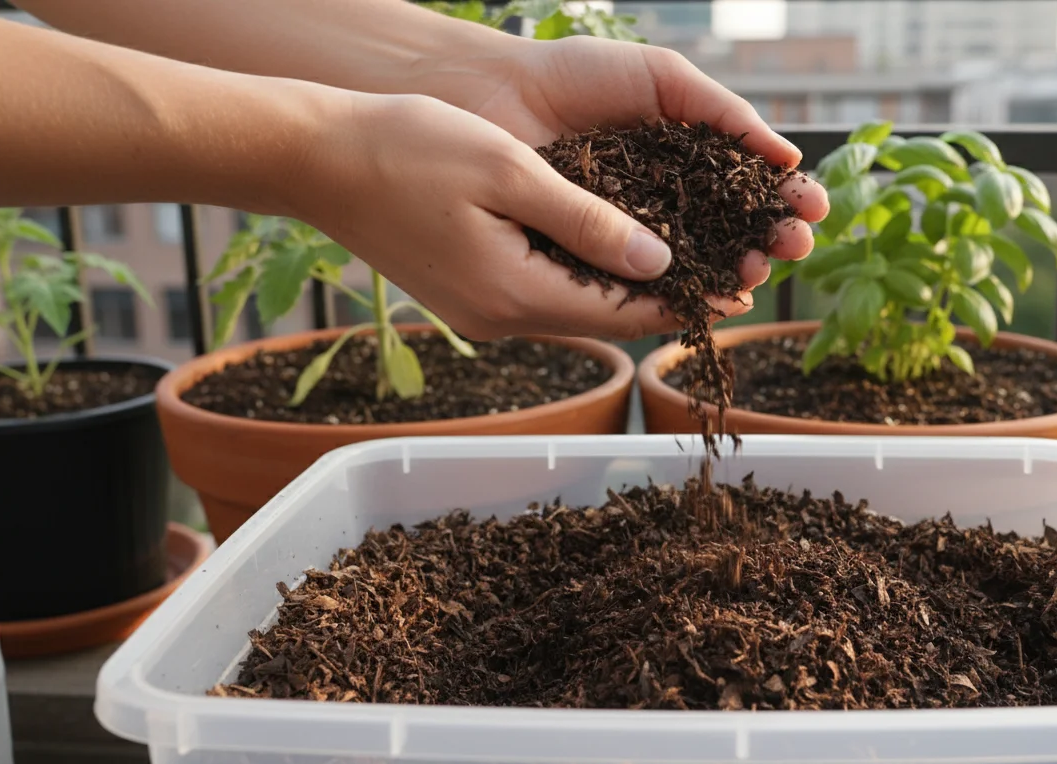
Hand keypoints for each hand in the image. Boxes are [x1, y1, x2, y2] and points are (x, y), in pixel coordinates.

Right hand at [299, 92, 790, 341]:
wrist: (316, 159)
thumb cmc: (407, 149)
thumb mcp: (510, 172)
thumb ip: (589, 221)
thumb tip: (660, 260)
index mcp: (514, 294)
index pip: (624, 311)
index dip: (687, 300)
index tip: (740, 287)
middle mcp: (500, 318)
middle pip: (608, 319)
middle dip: (672, 299)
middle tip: (733, 276)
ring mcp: (480, 311)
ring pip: (580, 309)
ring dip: (634, 290)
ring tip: (694, 263)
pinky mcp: (467, 294)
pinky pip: (547, 295)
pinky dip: (591, 278)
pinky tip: (619, 254)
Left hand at [441, 35, 828, 296]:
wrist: (494, 91)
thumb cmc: (576, 76)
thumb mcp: (663, 81)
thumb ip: (724, 113)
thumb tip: (789, 157)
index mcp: (686, 164)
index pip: (747, 191)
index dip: (782, 203)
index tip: (813, 210)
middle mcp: (662, 207)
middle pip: (727, 236)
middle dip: (766, 243)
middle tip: (791, 248)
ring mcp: (626, 237)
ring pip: (689, 266)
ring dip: (728, 273)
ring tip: (754, 273)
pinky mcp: (589, 262)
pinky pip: (634, 282)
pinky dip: (669, 291)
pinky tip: (700, 293)